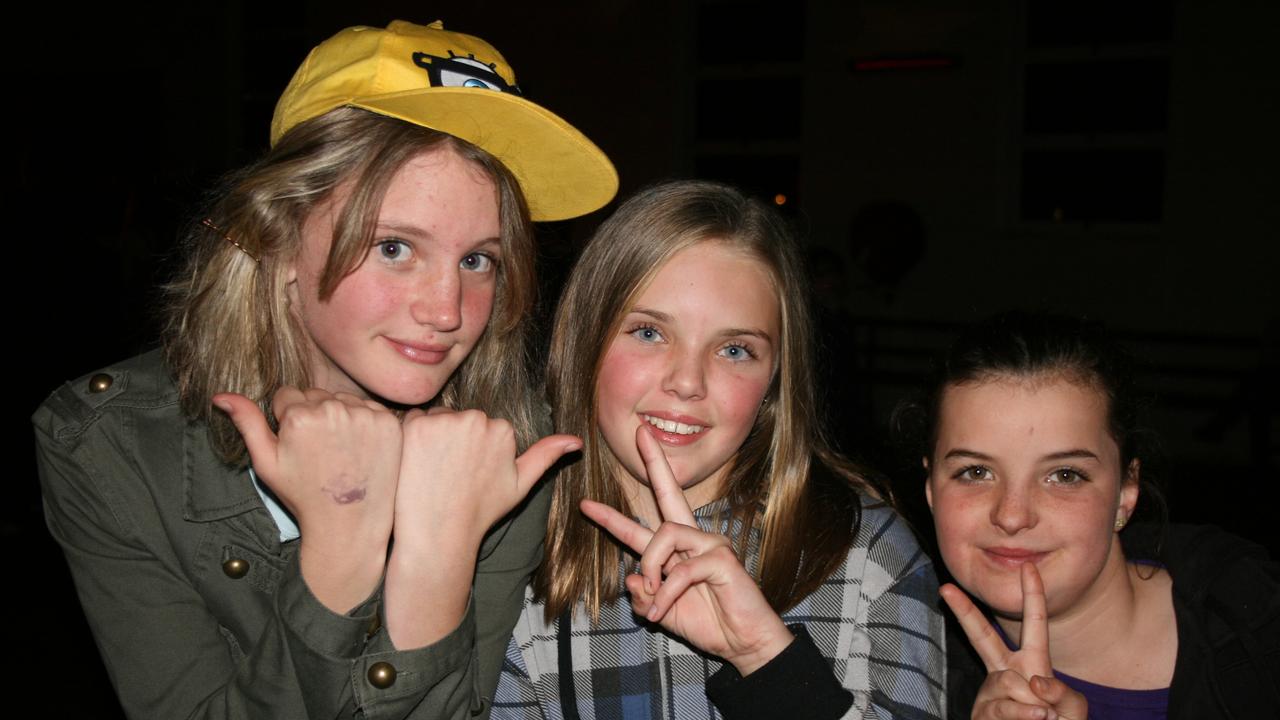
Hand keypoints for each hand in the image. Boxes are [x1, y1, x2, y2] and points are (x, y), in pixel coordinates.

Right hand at [214, 388, 400, 612]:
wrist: (349, 523)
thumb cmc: (303, 495)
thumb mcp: (266, 462)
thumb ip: (247, 423)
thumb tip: (220, 395)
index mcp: (299, 416)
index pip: (287, 395)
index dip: (288, 420)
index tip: (298, 445)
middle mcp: (333, 408)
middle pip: (316, 394)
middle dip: (313, 414)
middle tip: (319, 450)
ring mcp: (365, 414)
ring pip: (343, 399)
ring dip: (339, 416)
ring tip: (338, 451)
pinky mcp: (389, 421)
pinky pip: (368, 408)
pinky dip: (363, 422)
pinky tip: (358, 449)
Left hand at [382, 407, 580, 648]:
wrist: (439, 532)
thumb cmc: (481, 511)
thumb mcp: (520, 485)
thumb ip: (545, 456)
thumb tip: (577, 440)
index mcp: (502, 429)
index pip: (482, 425)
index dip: (472, 450)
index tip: (468, 474)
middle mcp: (476, 418)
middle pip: (459, 417)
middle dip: (453, 438)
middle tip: (448, 474)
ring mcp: (445, 421)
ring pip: (437, 417)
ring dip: (431, 436)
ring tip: (432, 470)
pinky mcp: (416, 426)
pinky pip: (412, 418)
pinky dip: (410, 436)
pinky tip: (415, 463)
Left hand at [579, 426, 792, 675]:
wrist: (745, 643)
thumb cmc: (710, 624)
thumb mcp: (662, 613)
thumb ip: (644, 596)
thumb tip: (631, 578)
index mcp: (678, 551)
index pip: (644, 524)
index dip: (613, 517)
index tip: (586, 504)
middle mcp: (694, 539)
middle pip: (670, 493)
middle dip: (654, 462)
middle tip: (639, 434)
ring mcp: (711, 545)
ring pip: (664, 534)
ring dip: (649, 567)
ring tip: (651, 599)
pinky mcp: (721, 559)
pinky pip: (680, 570)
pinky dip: (665, 594)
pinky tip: (662, 612)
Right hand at [941, 564, 1087, 719]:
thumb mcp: (1073, 710)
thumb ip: (1063, 693)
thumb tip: (1032, 681)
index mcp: (1032, 664)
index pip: (1034, 624)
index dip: (1033, 595)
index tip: (1028, 566)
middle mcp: (1006, 672)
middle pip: (983, 636)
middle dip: (964, 611)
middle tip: (944, 587)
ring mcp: (991, 692)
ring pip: (1008, 682)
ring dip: (1031, 704)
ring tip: (1041, 717)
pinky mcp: (982, 712)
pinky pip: (1004, 706)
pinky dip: (1023, 715)